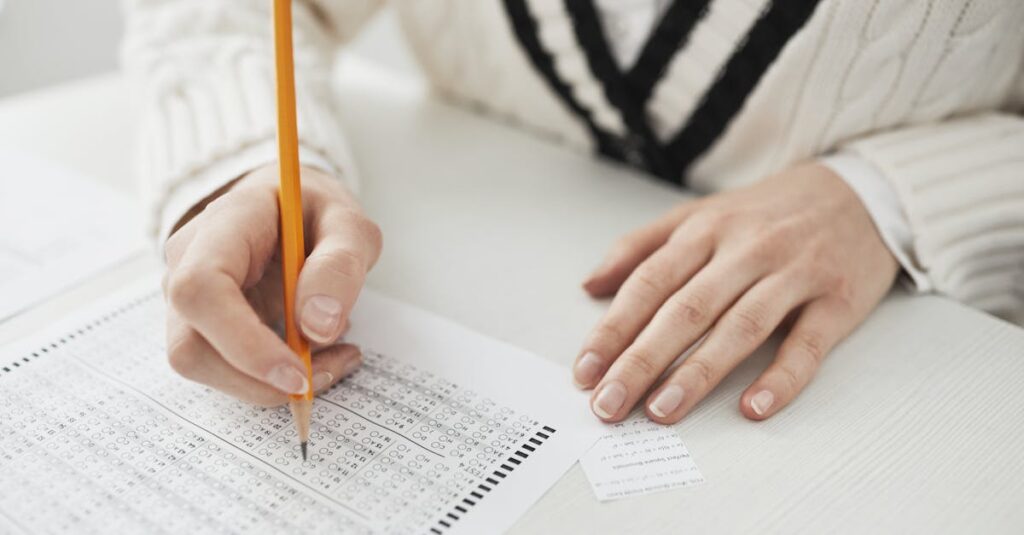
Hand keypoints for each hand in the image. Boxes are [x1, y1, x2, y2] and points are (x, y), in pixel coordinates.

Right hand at [163, 164, 381, 405]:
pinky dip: (272, 380)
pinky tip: (318, 358)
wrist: (293, 208)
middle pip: (191, 346)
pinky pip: (224, 370)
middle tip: (334, 367)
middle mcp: (187, 263)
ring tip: (334, 358)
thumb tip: (317, 327)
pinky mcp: (202, 327)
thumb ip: (340, 266)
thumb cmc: (317, 213)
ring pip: (204, 366)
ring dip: (270, 384)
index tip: (297, 373)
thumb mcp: (350, 225)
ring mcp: (187, 300)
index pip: (202, 289)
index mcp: (223, 224)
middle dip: (261, 379)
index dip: (243, 343)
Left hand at [575, 163, 897, 422]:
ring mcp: (794, 273)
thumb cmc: (768, 214)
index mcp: (706, 230)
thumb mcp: (699, 214)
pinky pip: (808, 344)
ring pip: (739, 327)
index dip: (613, 329)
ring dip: (697, 373)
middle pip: (686, 310)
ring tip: (662, 411)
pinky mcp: (838, 300)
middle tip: (609, 403)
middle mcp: (746, 249)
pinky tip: (754, 407)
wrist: (858, 191)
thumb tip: (590, 286)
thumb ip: (641, 247)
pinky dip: (782, 377)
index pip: (649, 283)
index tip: (586, 371)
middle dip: (642, 361)